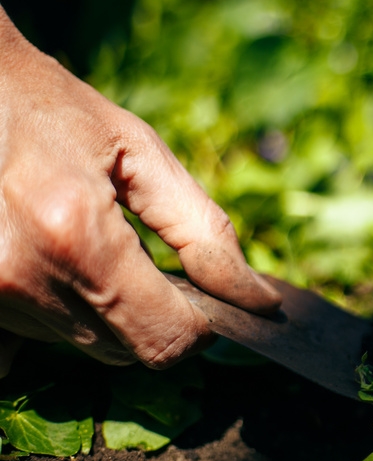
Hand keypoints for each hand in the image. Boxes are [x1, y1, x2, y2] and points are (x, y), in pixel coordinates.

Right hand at [0, 8, 279, 374]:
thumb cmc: (55, 112)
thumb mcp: (142, 154)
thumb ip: (204, 231)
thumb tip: (260, 301)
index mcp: (77, 233)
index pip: (165, 339)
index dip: (197, 326)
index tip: (200, 298)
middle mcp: (20, 275)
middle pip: (122, 349)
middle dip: (146, 311)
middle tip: (133, 250)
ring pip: (76, 344)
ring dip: (95, 308)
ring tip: (76, 240)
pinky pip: (19, 348)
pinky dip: (46, 316)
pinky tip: (43, 262)